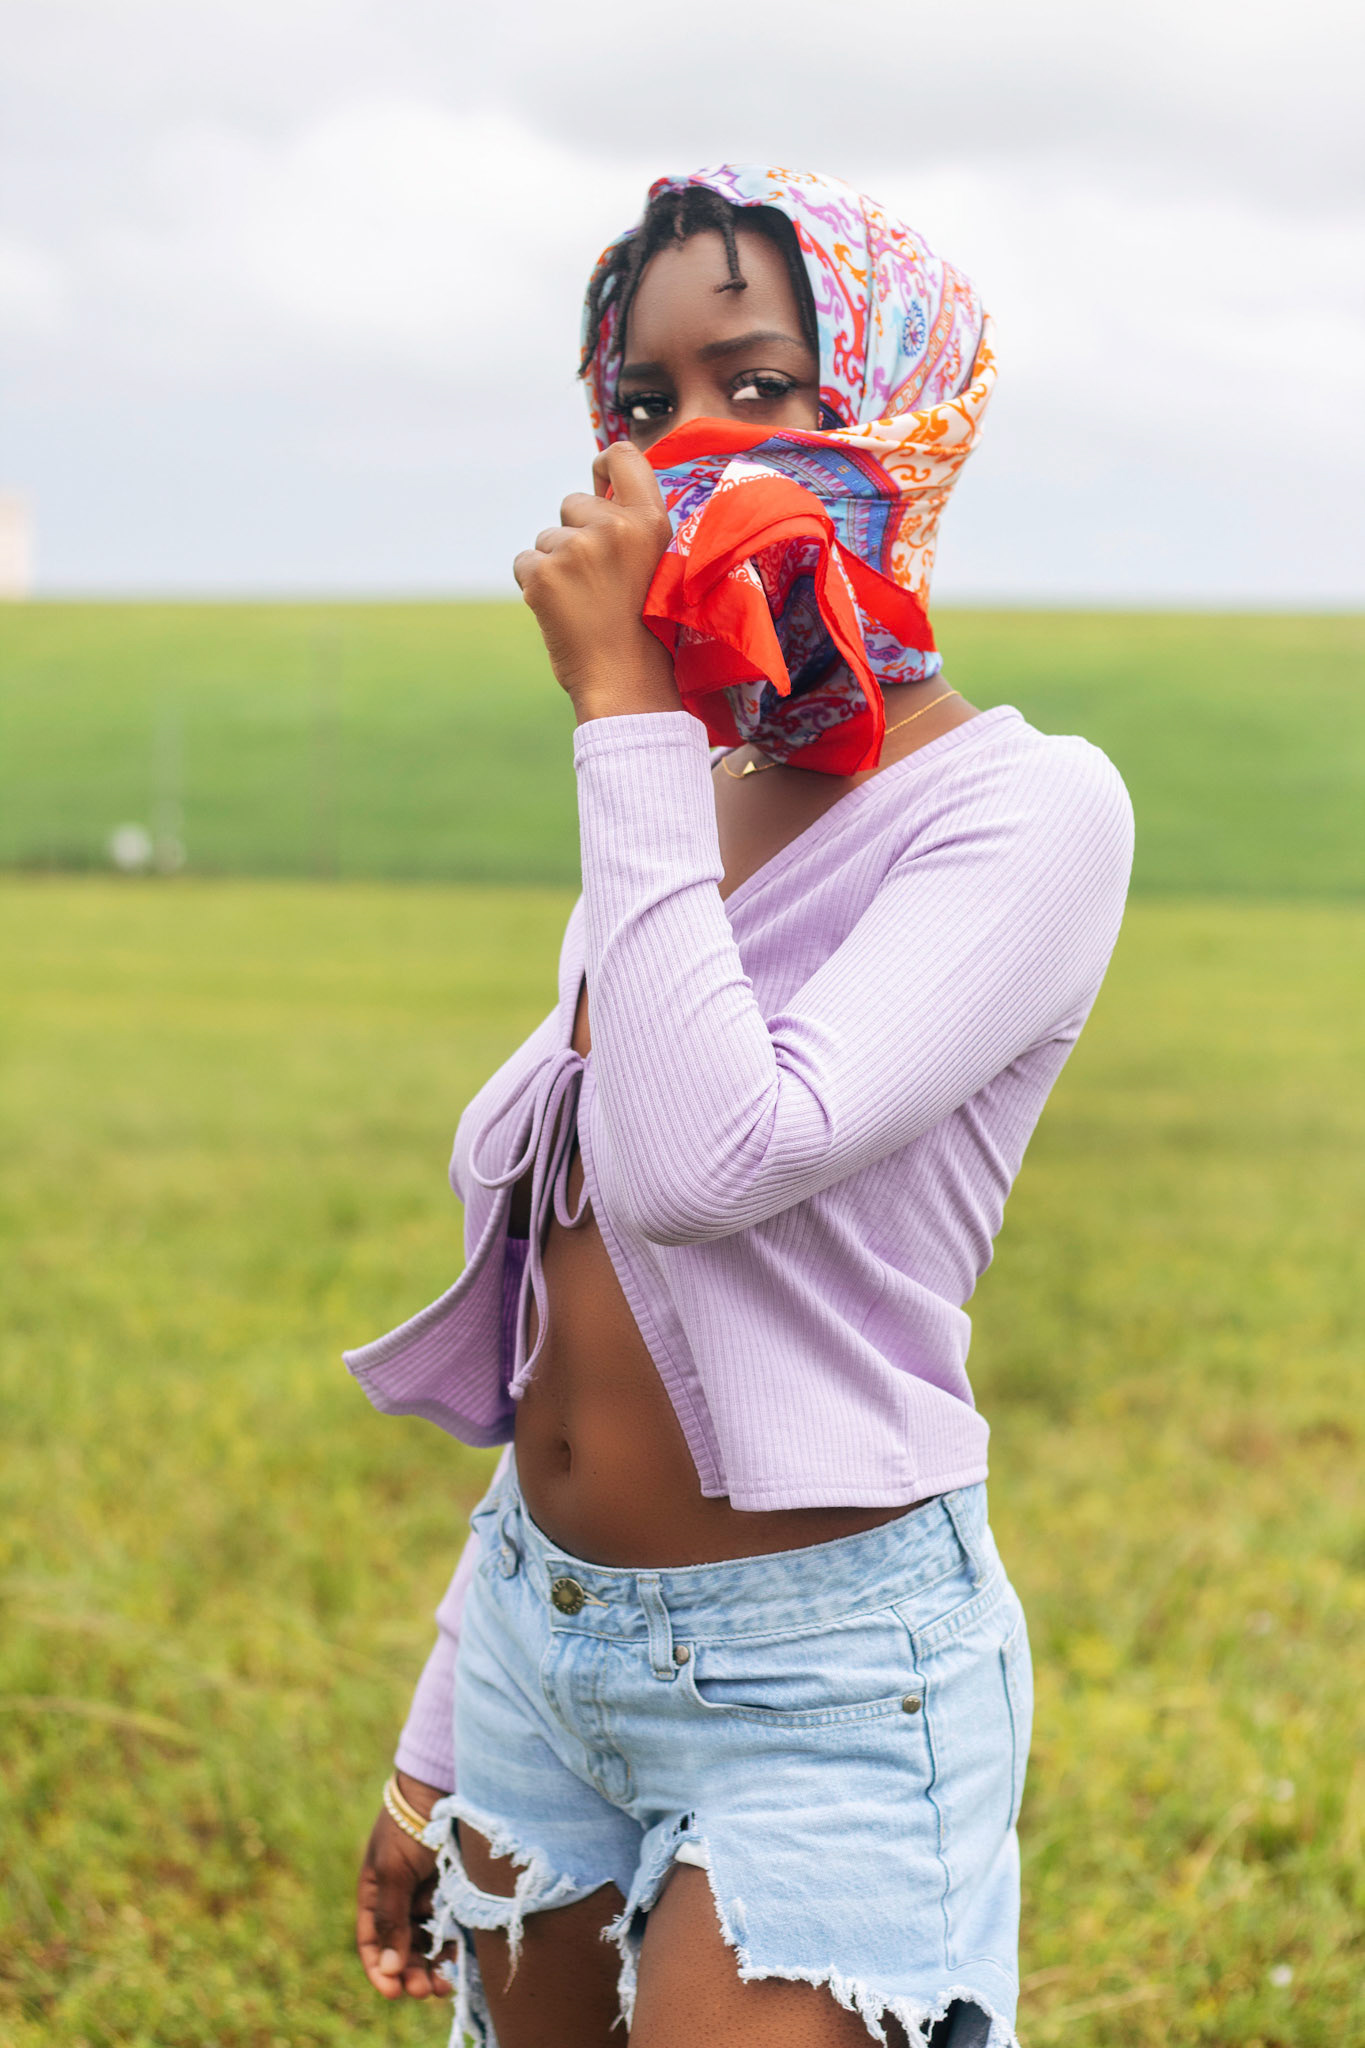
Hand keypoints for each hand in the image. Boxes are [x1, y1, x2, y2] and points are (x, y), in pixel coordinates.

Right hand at [355, 1771, 453, 2001]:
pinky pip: (453, 1925)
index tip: (393, 1991)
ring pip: (429, 1941)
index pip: (372, 1941)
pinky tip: (460, 1960)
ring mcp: (429, 1894)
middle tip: (425, 1991)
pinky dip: (454, 1945)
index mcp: (376, 1893)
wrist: (442, 1787)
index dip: (379, 1969)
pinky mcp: (455, 1889)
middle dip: (411, 1972)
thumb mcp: (393, 1871)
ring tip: (446, 1983)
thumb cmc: (410, 1825)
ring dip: (434, 1965)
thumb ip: (391, 1918)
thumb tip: (388, 1967)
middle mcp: (402, 1898)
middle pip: (403, 1947)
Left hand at [513, 441, 680, 722]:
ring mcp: (575, 550)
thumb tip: (596, 492)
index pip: (623, 457)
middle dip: (575, 532)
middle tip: (597, 580)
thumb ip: (631, 528)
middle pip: (573, 503)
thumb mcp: (657, 567)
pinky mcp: (542, 574)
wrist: (625, 682)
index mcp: (650, 523)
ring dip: (555, 564)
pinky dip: (534, 585)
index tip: (597, 482)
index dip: (604, 464)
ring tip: (582, 602)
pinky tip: (561, 612)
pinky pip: (524, 563)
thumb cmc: (645, 630)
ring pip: (546, 537)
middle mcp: (613, 528)